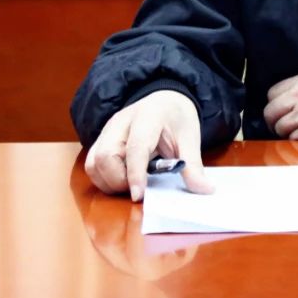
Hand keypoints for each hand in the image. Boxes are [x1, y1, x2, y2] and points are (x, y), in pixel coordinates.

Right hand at [84, 90, 212, 200]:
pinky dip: (104, 179)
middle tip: (139, 189)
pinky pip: (92, 164)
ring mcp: (108, 130)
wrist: (165, 100)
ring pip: (93, 162)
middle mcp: (121, 121)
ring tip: (131, 184)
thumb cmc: (176, 118)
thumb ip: (193, 164)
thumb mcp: (190, 138)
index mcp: (148, 116)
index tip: (139, 196)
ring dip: (109, 182)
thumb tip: (204, 190)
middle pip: (105, 156)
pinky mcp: (101, 139)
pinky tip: (123, 179)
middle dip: (118, 181)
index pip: (136, 147)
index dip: (135, 174)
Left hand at [263, 71, 297, 140]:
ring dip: (286, 131)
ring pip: (279, 127)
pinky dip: (297, 139)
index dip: (275, 103)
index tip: (281, 108)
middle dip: (274, 119)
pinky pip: (291, 138)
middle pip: (270, 112)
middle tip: (282, 123)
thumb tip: (283, 99)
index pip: (272, 93)